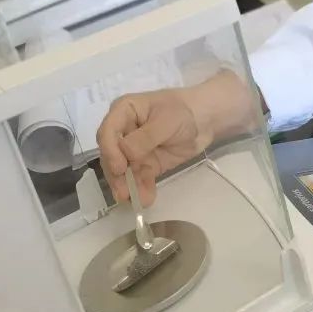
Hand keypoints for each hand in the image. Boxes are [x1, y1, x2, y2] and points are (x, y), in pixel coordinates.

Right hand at [96, 70, 252, 204]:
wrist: (205, 119)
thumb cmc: (183, 111)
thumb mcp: (165, 120)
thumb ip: (144, 137)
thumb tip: (126, 153)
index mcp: (124, 112)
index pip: (107, 132)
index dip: (110, 151)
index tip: (119, 168)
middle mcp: (123, 132)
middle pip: (111, 155)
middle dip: (117, 175)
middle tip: (123, 193)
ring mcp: (133, 150)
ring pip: (123, 171)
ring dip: (128, 186)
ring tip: (138, 200)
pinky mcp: (146, 164)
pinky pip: (139, 178)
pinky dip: (142, 189)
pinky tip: (146, 199)